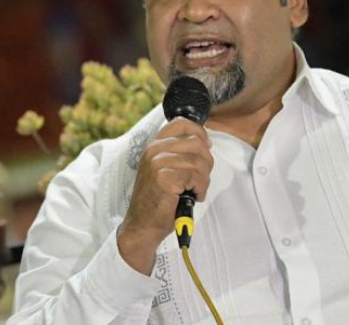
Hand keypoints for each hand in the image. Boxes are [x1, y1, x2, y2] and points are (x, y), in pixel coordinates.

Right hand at [117, 117, 213, 273]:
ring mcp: (158, 163)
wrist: (142, 225)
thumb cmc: (158, 200)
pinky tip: (191, 196)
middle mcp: (154, 150)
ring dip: (203, 180)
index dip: (200, 133)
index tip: (206, 148)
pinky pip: (196, 177)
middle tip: (199, 180)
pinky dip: (200, 189)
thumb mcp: (166, 169)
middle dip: (206, 163)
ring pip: (200, 162)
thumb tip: (206, 141)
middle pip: (197, 143)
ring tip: (194, 190)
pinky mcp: (164, 177)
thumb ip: (180, 153)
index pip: (182, 123)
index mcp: (154, 145)